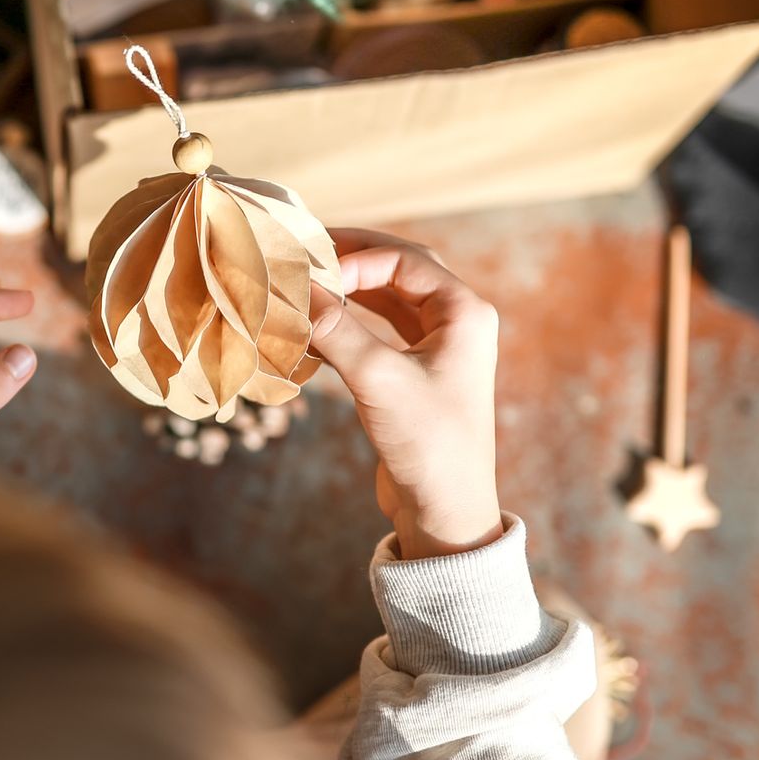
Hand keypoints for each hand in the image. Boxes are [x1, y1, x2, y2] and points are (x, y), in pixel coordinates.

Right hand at [309, 229, 502, 559]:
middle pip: (398, 268)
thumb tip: (294, 290)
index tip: (311, 277)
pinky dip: (346, 321)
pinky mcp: (414, 373)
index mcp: (464, 312)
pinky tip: (312, 324)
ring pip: (386, 298)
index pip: (403, 260)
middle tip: (305, 250)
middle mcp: (455, 322)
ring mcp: (436, 347)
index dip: (354, 260)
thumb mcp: (378, 379)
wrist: (445, 509)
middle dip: (351, 258)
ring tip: (304, 279)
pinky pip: (378, 329)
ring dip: (346, 288)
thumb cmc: (427, 442)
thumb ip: (336, 329)